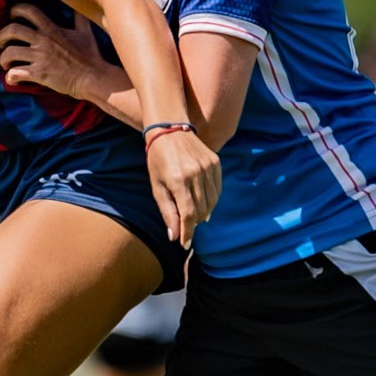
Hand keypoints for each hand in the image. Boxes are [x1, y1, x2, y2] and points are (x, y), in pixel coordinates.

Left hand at [0, 4, 101, 96]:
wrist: (93, 78)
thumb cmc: (91, 56)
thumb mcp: (86, 32)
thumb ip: (79, 18)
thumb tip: (80, 6)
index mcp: (52, 29)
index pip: (29, 11)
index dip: (16, 10)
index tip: (12, 15)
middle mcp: (43, 41)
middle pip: (12, 30)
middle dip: (1, 35)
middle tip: (1, 43)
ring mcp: (40, 57)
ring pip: (9, 53)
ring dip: (3, 58)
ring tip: (6, 63)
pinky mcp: (39, 74)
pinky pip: (16, 73)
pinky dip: (10, 77)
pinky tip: (12, 79)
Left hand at [145, 128, 221, 247]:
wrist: (169, 130)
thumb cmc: (158, 161)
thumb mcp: (157, 187)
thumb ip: (167, 212)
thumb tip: (175, 236)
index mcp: (178, 181)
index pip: (188, 215)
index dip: (187, 232)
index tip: (185, 244)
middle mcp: (195, 173)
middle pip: (201, 210)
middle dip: (194, 222)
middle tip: (187, 226)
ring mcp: (207, 167)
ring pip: (212, 201)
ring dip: (204, 212)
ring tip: (195, 214)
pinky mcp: (215, 162)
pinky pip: (217, 189)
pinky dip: (212, 199)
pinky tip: (204, 202)